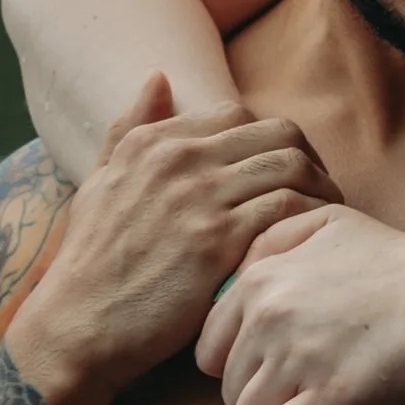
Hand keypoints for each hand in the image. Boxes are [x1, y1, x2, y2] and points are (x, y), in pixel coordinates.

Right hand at [4, 76, 334, 404]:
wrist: (78, 325)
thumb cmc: (91, 263)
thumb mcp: (98, 183)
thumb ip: (127, 129)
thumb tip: (158, 78)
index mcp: (153, 141)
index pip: (238, 114)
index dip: (273, 141)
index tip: (289, 172)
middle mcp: (178, 159)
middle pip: (277, 133)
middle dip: (310, 160)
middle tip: (321, 194)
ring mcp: (200, 198)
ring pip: (291, 167)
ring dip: (320, 190)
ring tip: (327, 220)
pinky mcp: (217, 242)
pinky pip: (287, 211)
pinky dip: (310, 222)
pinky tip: (312, 244)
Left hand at [202, 204, 404, 404]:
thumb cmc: (393, 258)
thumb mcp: (329, 222)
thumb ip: (274, 238)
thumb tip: (241, 270)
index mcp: (260, 280)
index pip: (208, 351)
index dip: (237, 368)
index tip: (272, 371)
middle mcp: (268, 317)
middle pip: (227, 389)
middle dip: (258, 399)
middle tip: (296, 397)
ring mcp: (298, 357)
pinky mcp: (332, 395)